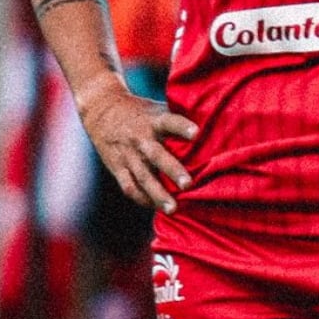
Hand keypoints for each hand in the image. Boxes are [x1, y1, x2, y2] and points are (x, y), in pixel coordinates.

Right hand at [75, 78, 198, 213]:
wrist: (101, 109)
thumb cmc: (140, 112)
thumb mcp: (157, 109)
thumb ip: (178, 121)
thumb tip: (217, 127)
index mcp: (152, 121)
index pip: (169, 122)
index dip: (182, 127)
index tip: (196, 133)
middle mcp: (140, 139)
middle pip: (156, 155)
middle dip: (172, 170)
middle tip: (188, 183)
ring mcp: (127, 155)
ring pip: (143, 177)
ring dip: (158, 194)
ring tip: (173, 209)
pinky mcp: (117, 167)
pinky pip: (129, 186)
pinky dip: (142, 199)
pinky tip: (155, 208)